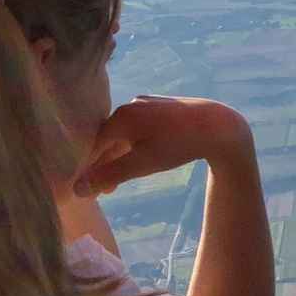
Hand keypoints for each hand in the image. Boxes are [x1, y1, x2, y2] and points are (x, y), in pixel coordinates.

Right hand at [74, 95, 253, 197]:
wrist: (219, 126)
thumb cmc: (177, 145)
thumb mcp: (140, 164)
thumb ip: (107, 175)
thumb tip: (76, 189)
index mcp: (121, 117)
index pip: (94, 145)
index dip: (90, 169)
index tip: (89, 191)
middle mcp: (130, 105)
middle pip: (109, 138)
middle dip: (106, 165)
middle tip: (107, 192)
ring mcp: (147, 103)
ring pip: (125, 133)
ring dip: (121, 156)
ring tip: (122, 180)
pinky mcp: (162, 106)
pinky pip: (139, 127)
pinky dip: (135, 144)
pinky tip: (140, 157)